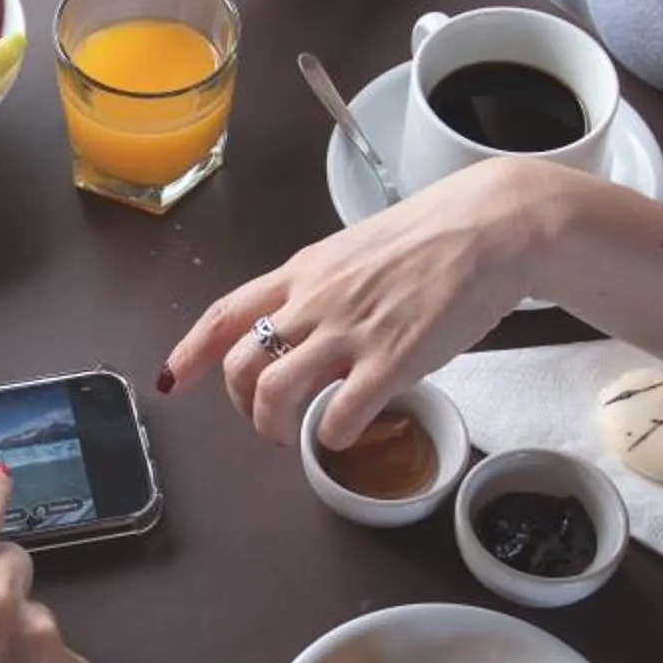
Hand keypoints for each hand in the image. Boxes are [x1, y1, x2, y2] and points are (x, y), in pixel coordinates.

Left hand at [164, 157, 571, 446]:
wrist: (490, 226)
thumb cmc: (432, 237)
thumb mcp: (354, 252)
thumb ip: (323, 288)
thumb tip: (306, 322)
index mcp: (302, 272)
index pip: (224, 313)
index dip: (190, 353)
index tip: (171, 380)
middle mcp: (315, 301)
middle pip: (239, 366)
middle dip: (242, 407)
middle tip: (268, 419)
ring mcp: (351, 330)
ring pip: (275, 393)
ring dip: (276, 428)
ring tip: (297, 436)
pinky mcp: (394, 359)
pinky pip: (340, 414)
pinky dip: (332, 435)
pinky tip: (345, 432)